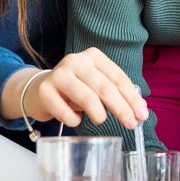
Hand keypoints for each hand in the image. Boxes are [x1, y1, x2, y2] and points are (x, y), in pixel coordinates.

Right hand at [9, 48, 148, 129]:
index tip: (142, 115)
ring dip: (99, 115)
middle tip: (131, 124)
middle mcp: (76, 60)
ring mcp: (59, 74)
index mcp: (93, 56)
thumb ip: (116, 93)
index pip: (117, 77)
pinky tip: (73, 118)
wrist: (38, 90)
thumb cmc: (74, 90)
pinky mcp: (44, 91)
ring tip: (100, 120)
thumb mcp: (96, 85)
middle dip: (122, 109)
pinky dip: (75, 121)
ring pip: (88, 98)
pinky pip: (67, 113)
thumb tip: (140, 109)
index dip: (132, 98)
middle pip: (105, 88)